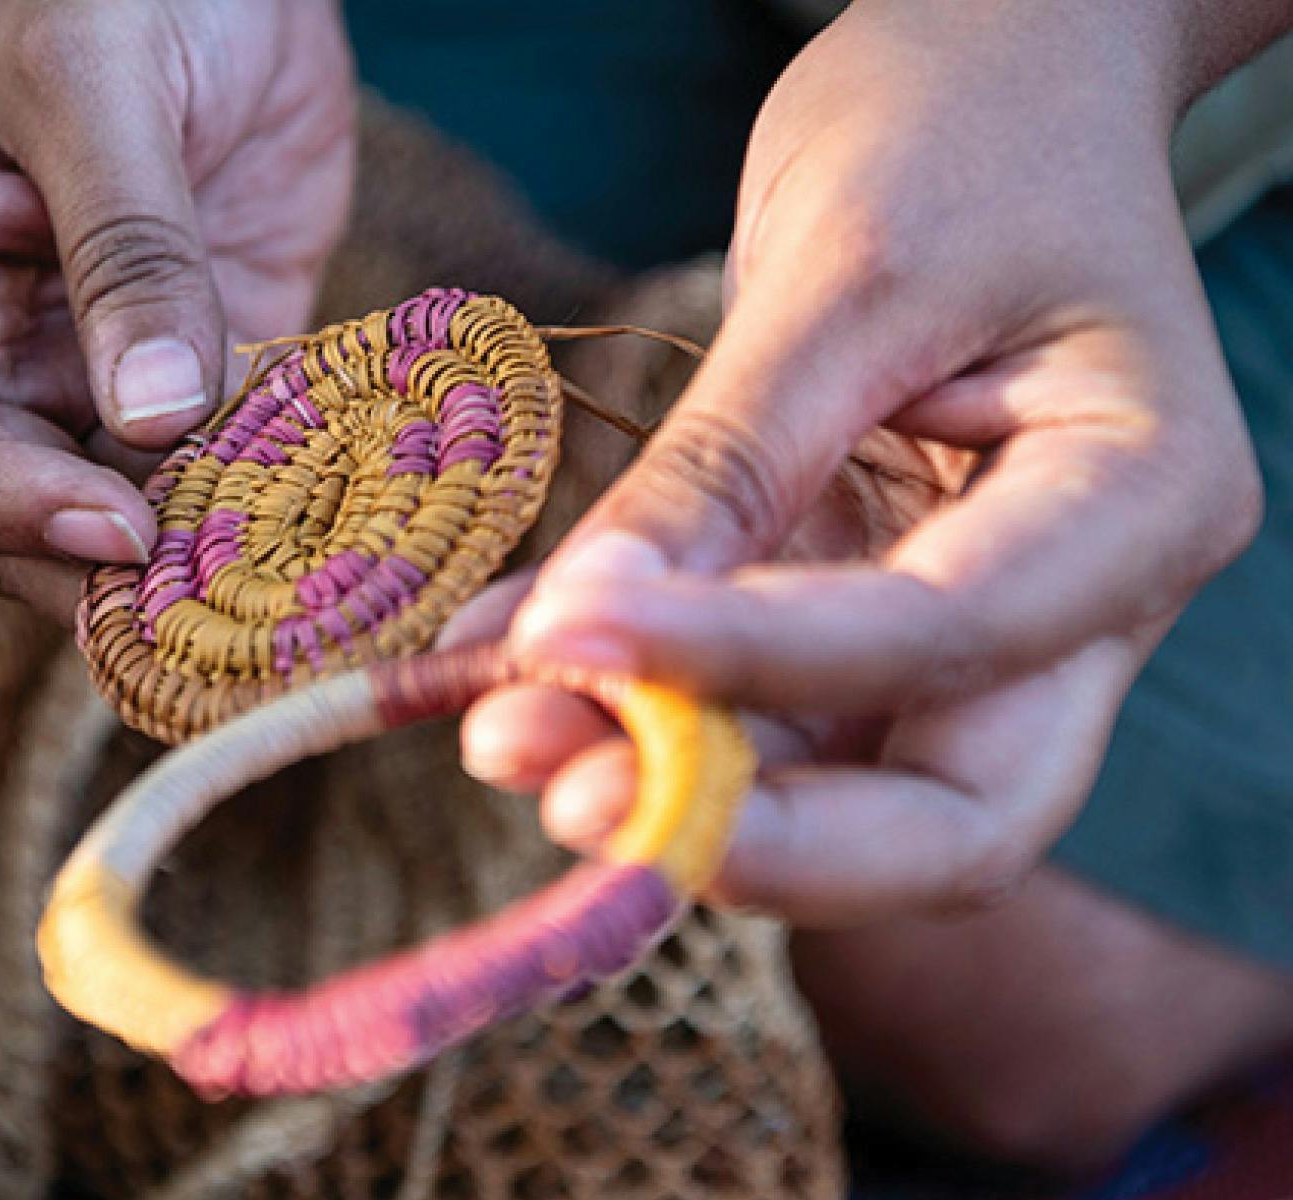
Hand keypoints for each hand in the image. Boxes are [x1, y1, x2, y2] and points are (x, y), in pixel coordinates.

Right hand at [0, 0, 353, 617]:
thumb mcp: (98, 85)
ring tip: (253, 579)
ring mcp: (75, 371)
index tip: (107, 525)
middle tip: (187, 600)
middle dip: (77, 564)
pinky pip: (197, 473)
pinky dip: (239, 509)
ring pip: (91, 516)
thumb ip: (125, 246)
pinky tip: (302, 528)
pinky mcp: (186, 381)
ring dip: (167, 559)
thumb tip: (153, 417)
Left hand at [456, 0, 1262, 922]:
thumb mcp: (841, 272)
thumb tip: (573, 636)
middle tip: (566, 798)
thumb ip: (722, 466)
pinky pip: (772, 703)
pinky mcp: (882, 609)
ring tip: (508, 730)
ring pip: (844, 782)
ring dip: (674, 780)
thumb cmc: (957, 132)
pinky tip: (527, 672)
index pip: (946, 643)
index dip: (751, 667)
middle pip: (949, 817)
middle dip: (752, 832)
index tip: (570, 644)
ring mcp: (985, 626)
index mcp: (1140, 495)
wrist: (998, 79)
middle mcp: (1084, 600)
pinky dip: (656, 704)